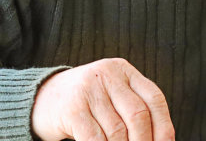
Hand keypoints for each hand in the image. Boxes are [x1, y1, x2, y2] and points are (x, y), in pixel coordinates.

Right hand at [30, 58, 174, 140]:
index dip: (164, 127)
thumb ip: (132, 110)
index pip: (154, 99)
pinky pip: (94, 138)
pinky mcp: (72, 108)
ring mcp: (88, 90)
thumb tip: (162, 140)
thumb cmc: (86, 104)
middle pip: (138, 115)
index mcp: (124, 70)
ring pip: (117, 131)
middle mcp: (108, 75)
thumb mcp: (111, 96)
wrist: (41, 99)